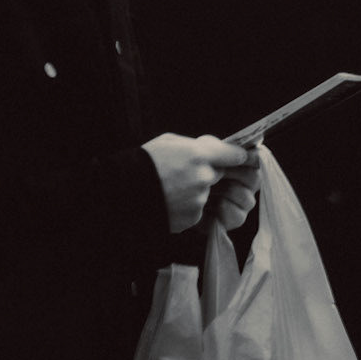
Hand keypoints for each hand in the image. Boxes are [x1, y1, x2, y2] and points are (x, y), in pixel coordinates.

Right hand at [143, 133, 260, 234]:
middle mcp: (204, 177)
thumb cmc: (144, 162)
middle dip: (210, 174)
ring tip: (172, 188)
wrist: (122, 193)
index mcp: (200, 154)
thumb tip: (213, 148)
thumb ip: (196, 146)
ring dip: (196, 192)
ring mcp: (199, 199)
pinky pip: (197, 210)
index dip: (236, 156)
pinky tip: (169, 201)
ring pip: (207, 194)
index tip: (238, 158)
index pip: (235, 155)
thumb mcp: (171, 142)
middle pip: (220, 175)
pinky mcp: (192, 218)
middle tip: (188, 174)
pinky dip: (186, 207)